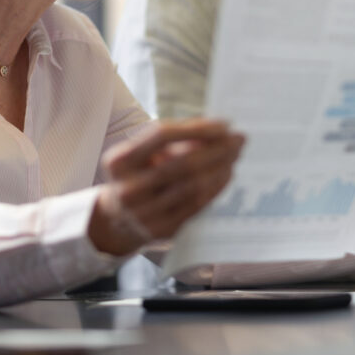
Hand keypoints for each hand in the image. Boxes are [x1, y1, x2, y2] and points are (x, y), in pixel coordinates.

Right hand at [89, 119, 243, 255]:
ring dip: (221, 167)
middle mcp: (129, 188)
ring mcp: (144, 213)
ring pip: (194, 185)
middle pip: (183, 163)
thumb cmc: (136, 175)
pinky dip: (216, 186)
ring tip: (234, 155)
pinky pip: (197, 204)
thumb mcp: (142, 154)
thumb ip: (175, 142)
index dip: (197, 128)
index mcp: (119, 161)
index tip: (224, 124)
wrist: (115, 219)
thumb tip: (219, 133)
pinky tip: (226, 173)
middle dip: (217, 149)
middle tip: (239, 139)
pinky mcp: (161, 229)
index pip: (162, 135)